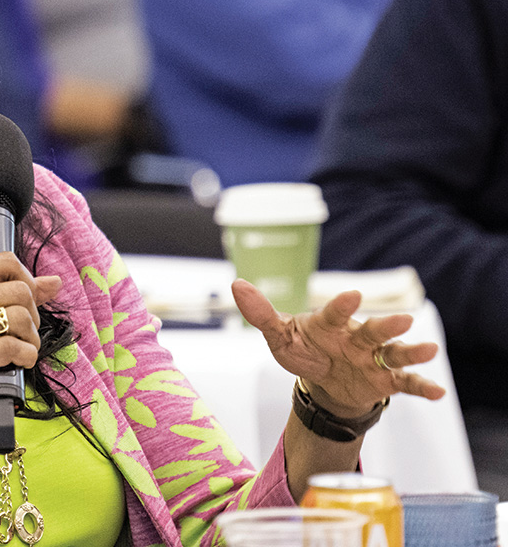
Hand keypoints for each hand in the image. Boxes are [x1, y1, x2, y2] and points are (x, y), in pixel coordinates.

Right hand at [0, 253, 62, 437]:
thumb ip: (12, 294)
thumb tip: (54, 282)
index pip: (6, 261)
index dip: (27, 282)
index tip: (23, 304)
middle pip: (20, 291)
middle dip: (32, 316)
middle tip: (20, 334)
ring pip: (22, 318)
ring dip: (30, 339)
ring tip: (19, 350)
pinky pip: (15, 348)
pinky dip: (26, 358)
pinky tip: (16, 364)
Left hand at [232, 279, 445, 417]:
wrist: (323, 380)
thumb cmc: (304, 350)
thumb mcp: (279, 336)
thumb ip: (261, 314)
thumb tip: (237, 285)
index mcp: (330, 324)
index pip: (335, 313)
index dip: (342, 306)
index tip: (350, 296)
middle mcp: (357, 337)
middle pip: (373, 330)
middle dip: (387, 326)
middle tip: (403, 320)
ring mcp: (373, 358)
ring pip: (394, 353)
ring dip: (411, 351)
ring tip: (429, 350)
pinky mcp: (385, 380)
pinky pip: (406, 383)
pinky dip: (422, 386)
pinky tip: (438, 391)